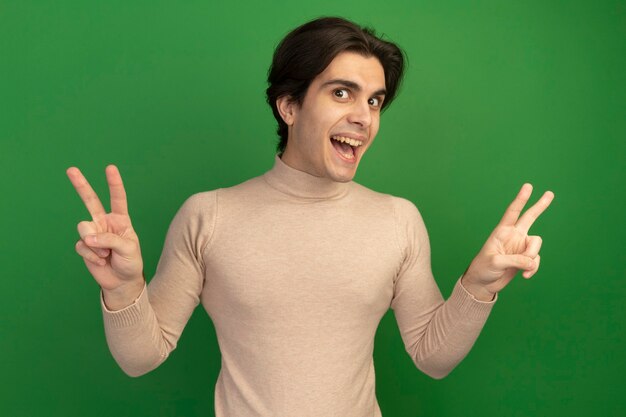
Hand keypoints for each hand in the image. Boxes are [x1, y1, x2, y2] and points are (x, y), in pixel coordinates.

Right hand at [66, 165, 143, 293]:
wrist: (121, 281)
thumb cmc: (130, 262)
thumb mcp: (128, 248)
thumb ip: (110, 239)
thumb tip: (89, 237)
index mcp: (120, 219)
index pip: (117, 199)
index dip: (114, 184)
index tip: (110, 168)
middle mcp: (105, 222)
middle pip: (90, 201)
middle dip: (81, 185)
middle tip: (71, 169)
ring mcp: (93, 233)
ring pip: (84, 228)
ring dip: (96, 243)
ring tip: (106, 253)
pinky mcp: (84, 246)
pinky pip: (82, 246)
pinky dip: (92, 255)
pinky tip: (101, 260)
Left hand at [461, 183, 554, 300]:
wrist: (484, 283)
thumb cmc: (483, 268)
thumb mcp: (496, 263)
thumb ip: (516, 260)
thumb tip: (533, 262)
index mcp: (502, 232)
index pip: (513, 212)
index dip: (520, 199)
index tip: (528, 186)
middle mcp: (513, 236)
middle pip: (530, 217)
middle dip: (540, 206)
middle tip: (550, 193)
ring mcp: (520, 247)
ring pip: (536, 246)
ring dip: (532, 258)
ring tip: (523, 269)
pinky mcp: (525, 259)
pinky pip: (536, 260)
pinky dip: (533, 269)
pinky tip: (525, 276)